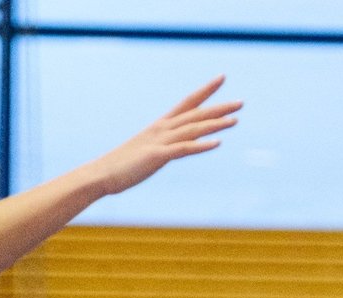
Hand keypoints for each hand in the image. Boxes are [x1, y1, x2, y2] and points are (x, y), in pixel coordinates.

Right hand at [87, 78, 241, 196]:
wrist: (101, 174)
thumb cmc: (123, 166)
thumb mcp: (147, 152)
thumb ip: (163, 147)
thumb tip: (174, 148)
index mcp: (161, 126)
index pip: (188, 103)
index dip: (206, 91)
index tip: (222, 78)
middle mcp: (162, 129)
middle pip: (195, 114)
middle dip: (219, 107)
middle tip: (241, 102)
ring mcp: (159, 141)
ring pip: (192, 129)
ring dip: (215, 124)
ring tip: (235, 120)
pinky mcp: (157, 156)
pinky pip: (183, 149)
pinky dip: (200, 145)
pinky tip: (217, 143)